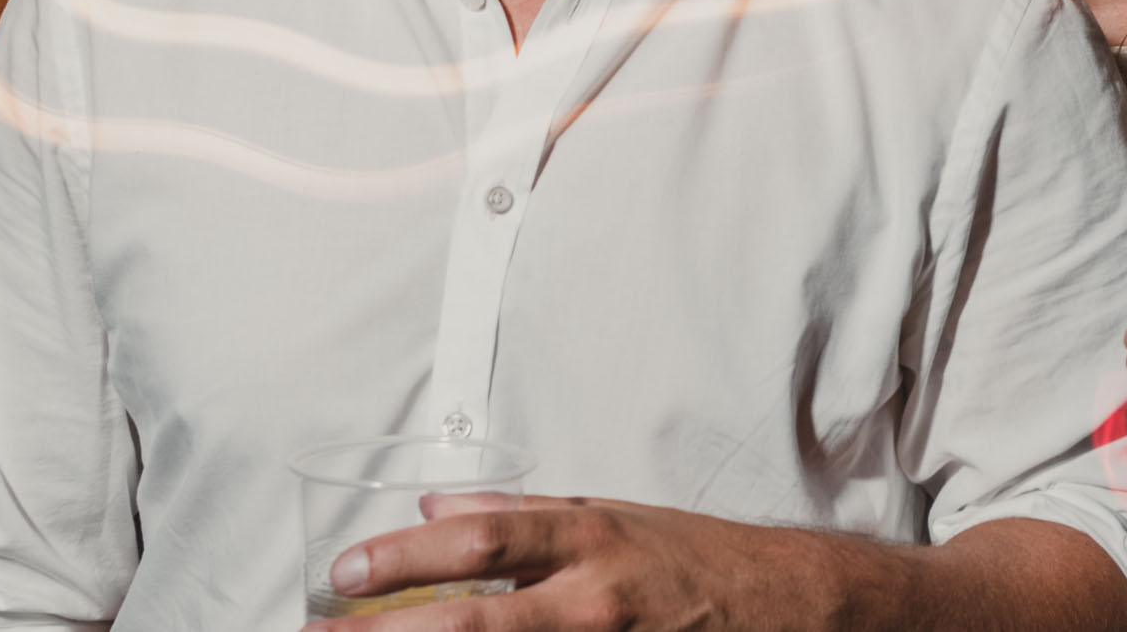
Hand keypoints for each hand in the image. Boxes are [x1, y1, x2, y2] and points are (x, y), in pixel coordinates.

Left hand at [309, 495, 798, 630]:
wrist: (781, 605)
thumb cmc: (690, 558)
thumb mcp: (609, 516)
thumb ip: (522, 513)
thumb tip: (436, 506)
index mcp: (588, 540)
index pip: (481, 538)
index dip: (405, 557)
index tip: (345, 572)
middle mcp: (591, 600)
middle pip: (472, 623)